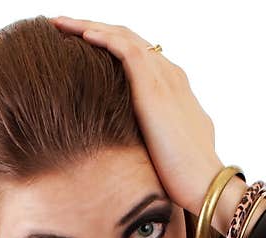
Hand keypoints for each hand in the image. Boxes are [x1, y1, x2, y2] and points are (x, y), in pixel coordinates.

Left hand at [49, 15, 224, 215]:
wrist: (205, 185)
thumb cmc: (187, 177)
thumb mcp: (168, 148)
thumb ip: (152, 134)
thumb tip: (137, 144)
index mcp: (174, 88)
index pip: (137, 55)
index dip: (108, 45)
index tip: (79, 45)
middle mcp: (170, 75)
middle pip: (127, 39)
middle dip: (93, 28)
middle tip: (62, 26)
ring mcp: (164, 78)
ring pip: (123, 36)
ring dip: (88, 26)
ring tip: (60, 23)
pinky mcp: (154, 88)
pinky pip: (125, 49)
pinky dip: (103, 38)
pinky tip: (81, 36)